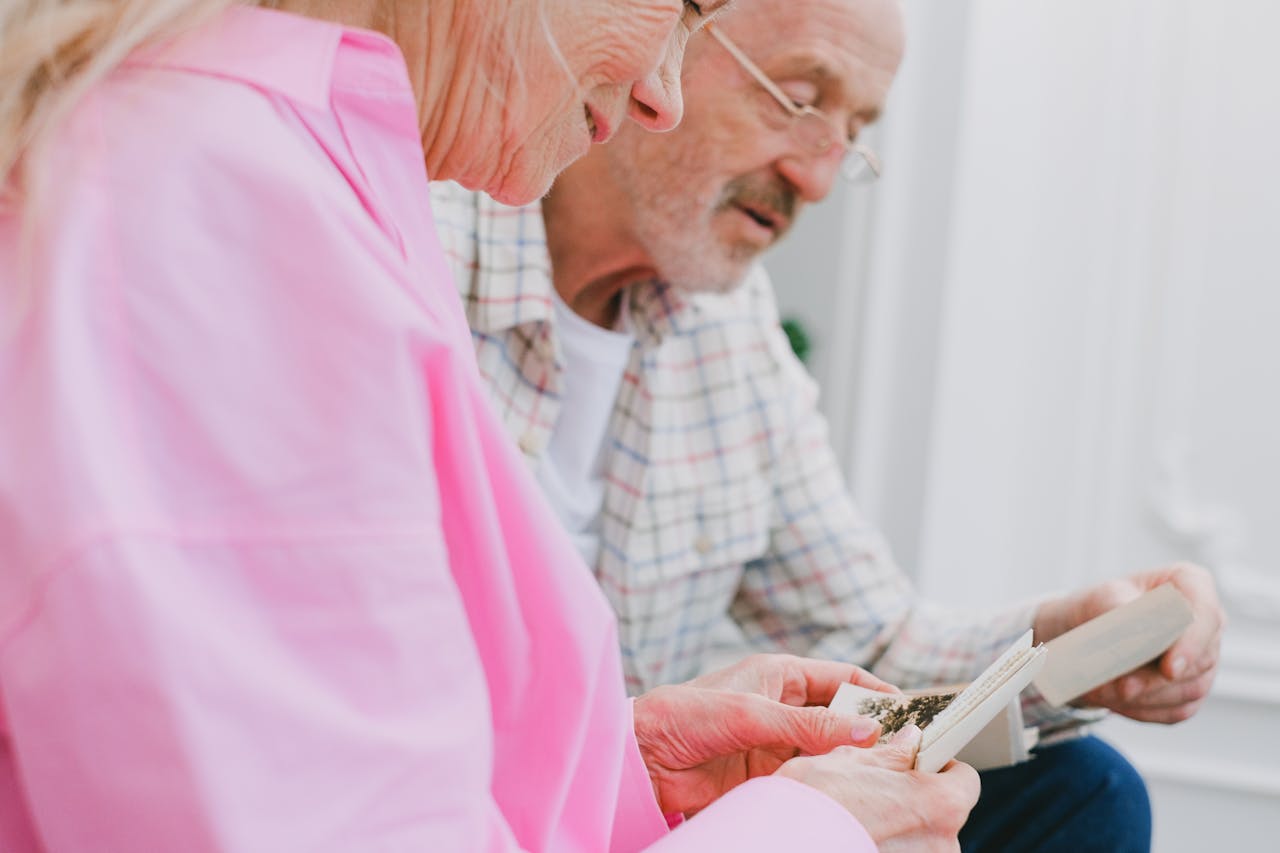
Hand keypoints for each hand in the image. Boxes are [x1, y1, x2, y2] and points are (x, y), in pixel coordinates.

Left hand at [634, 654, 894, 815]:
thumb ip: (811, 724)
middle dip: (872, 729)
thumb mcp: (752, 714)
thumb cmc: (685, 715)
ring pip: (830, 750)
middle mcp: (783, 706)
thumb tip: (867, 729)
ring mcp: (777, 742)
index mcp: (780, 674)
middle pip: (843, 715)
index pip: (843, 676)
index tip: (911, 710)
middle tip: (907, 749)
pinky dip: (830, 783)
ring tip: (886, 773)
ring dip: (853, 760)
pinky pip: (810, 776)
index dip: (877, 691)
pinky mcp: (767, 774)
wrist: (642, 758)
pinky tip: (848, 791)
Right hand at [776, 726, 979, 851]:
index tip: (917, 761)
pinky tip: (854, 836)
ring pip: (919, 839)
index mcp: (940, 803)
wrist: (778, 843)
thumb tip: (910, 740)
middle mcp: (942, 845)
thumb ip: (892, 752)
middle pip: (942, 812)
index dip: (940, 765)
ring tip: (858, 815)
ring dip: (898, 826)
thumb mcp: (852, 759)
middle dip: (915, 798)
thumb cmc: (815, 801)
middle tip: (877, 787)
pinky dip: (884, 846)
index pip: (964, 779)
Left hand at [1034, 562, 1224, 722]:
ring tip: (1100, 691)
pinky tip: (1112, 700)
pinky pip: (1175, 709)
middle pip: (1199, 660)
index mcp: (1191, 585)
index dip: (1191, 644)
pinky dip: (1142, 709)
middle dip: (1154, 679)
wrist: (1088, 630)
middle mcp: (1206, 624)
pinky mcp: (1190, 689)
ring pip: (1188, 690)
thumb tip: (1137, 634)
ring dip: (1143, 697)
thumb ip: (1121, 611)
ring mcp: (1204, 659)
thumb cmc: (1101, 606)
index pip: (1206, 614)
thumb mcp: (1102, 598)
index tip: (1168, 669)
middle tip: (1116, 687)